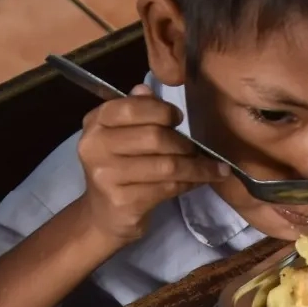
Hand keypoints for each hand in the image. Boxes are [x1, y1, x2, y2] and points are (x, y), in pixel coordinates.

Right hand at [74, 86, 229, 243]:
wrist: (104, 216)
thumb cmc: (119, 171)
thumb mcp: (120, 137)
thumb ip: (134, 111)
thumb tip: (146, 89)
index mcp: (95, 123)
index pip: (133, 107)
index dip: (162, 110)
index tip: (178, 119)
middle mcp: (95, 147)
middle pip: (154, 137)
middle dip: (183, 143)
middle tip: (195, 149)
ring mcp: (106, 176)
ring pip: (166, 166)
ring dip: (196, 167)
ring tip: (212, 167)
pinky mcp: (123, 201)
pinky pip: (168, 188)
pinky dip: (190, 183)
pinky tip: (201, 181)